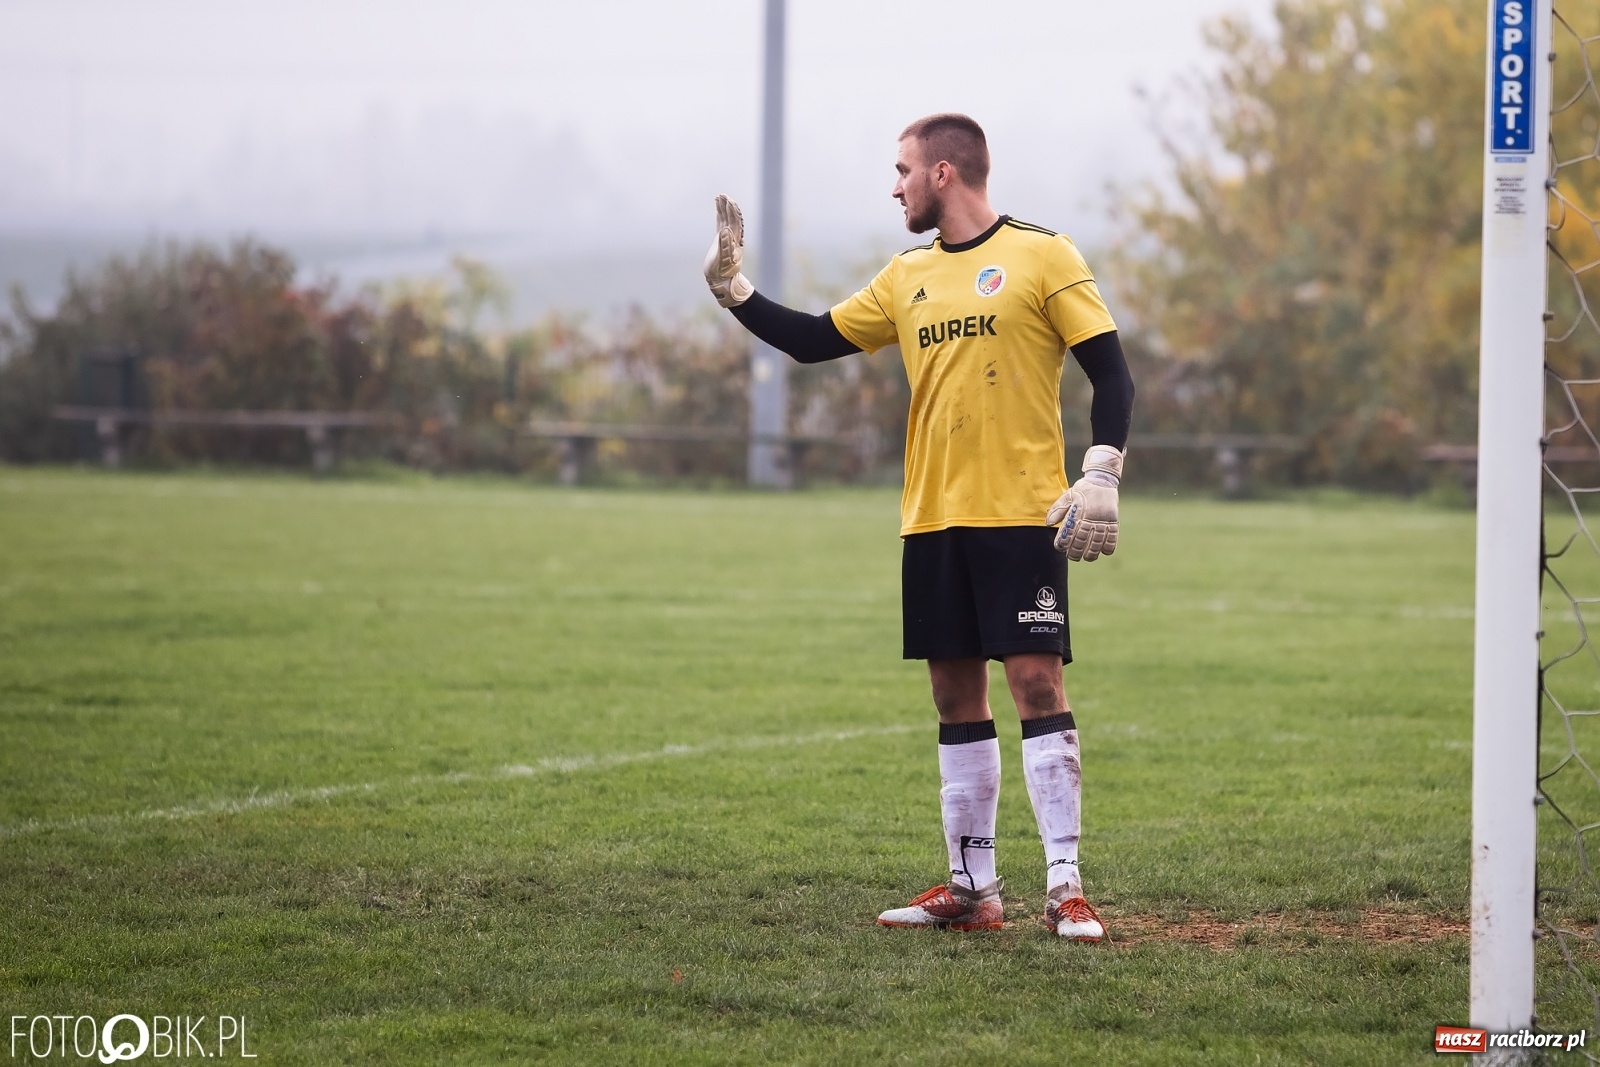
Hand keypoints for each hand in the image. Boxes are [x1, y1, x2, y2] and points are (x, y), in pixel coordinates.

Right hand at [703, 194, 754, 307]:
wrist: (721, 281)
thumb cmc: (721, 272)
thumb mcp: (723, 260)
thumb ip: (725, 245)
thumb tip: (726, 230)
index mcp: (735, 241)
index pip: (735, 221)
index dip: (732, 210)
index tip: (727, 200)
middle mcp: (733, 238)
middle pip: (732, 218)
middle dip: (728, 206)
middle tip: (723, 195)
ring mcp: (727, 239)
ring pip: (726, 219)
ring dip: (724, 208)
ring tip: (719, 197)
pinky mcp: (721, 241)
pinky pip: (721, 224)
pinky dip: (719, 215)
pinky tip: (717, 209)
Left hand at [1048, 446, 1124, 560]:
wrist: (1102, 480)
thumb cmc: (1082, 490)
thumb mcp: (1067, 496)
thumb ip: (1057, 510)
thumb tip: (1048, 524)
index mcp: (1078, 512)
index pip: (1069, 532)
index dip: (1064, 542)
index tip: (1060, 548)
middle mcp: (1090, 517)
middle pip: (1082, 539)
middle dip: (1076, 551)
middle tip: (1073, 557)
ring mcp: (1103, 519)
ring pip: (1097, 540)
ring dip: (1092, 552)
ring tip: (1088, 558)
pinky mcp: (1113, 520)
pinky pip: (1112, 536)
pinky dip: (1109, 545)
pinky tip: (1104, 552)